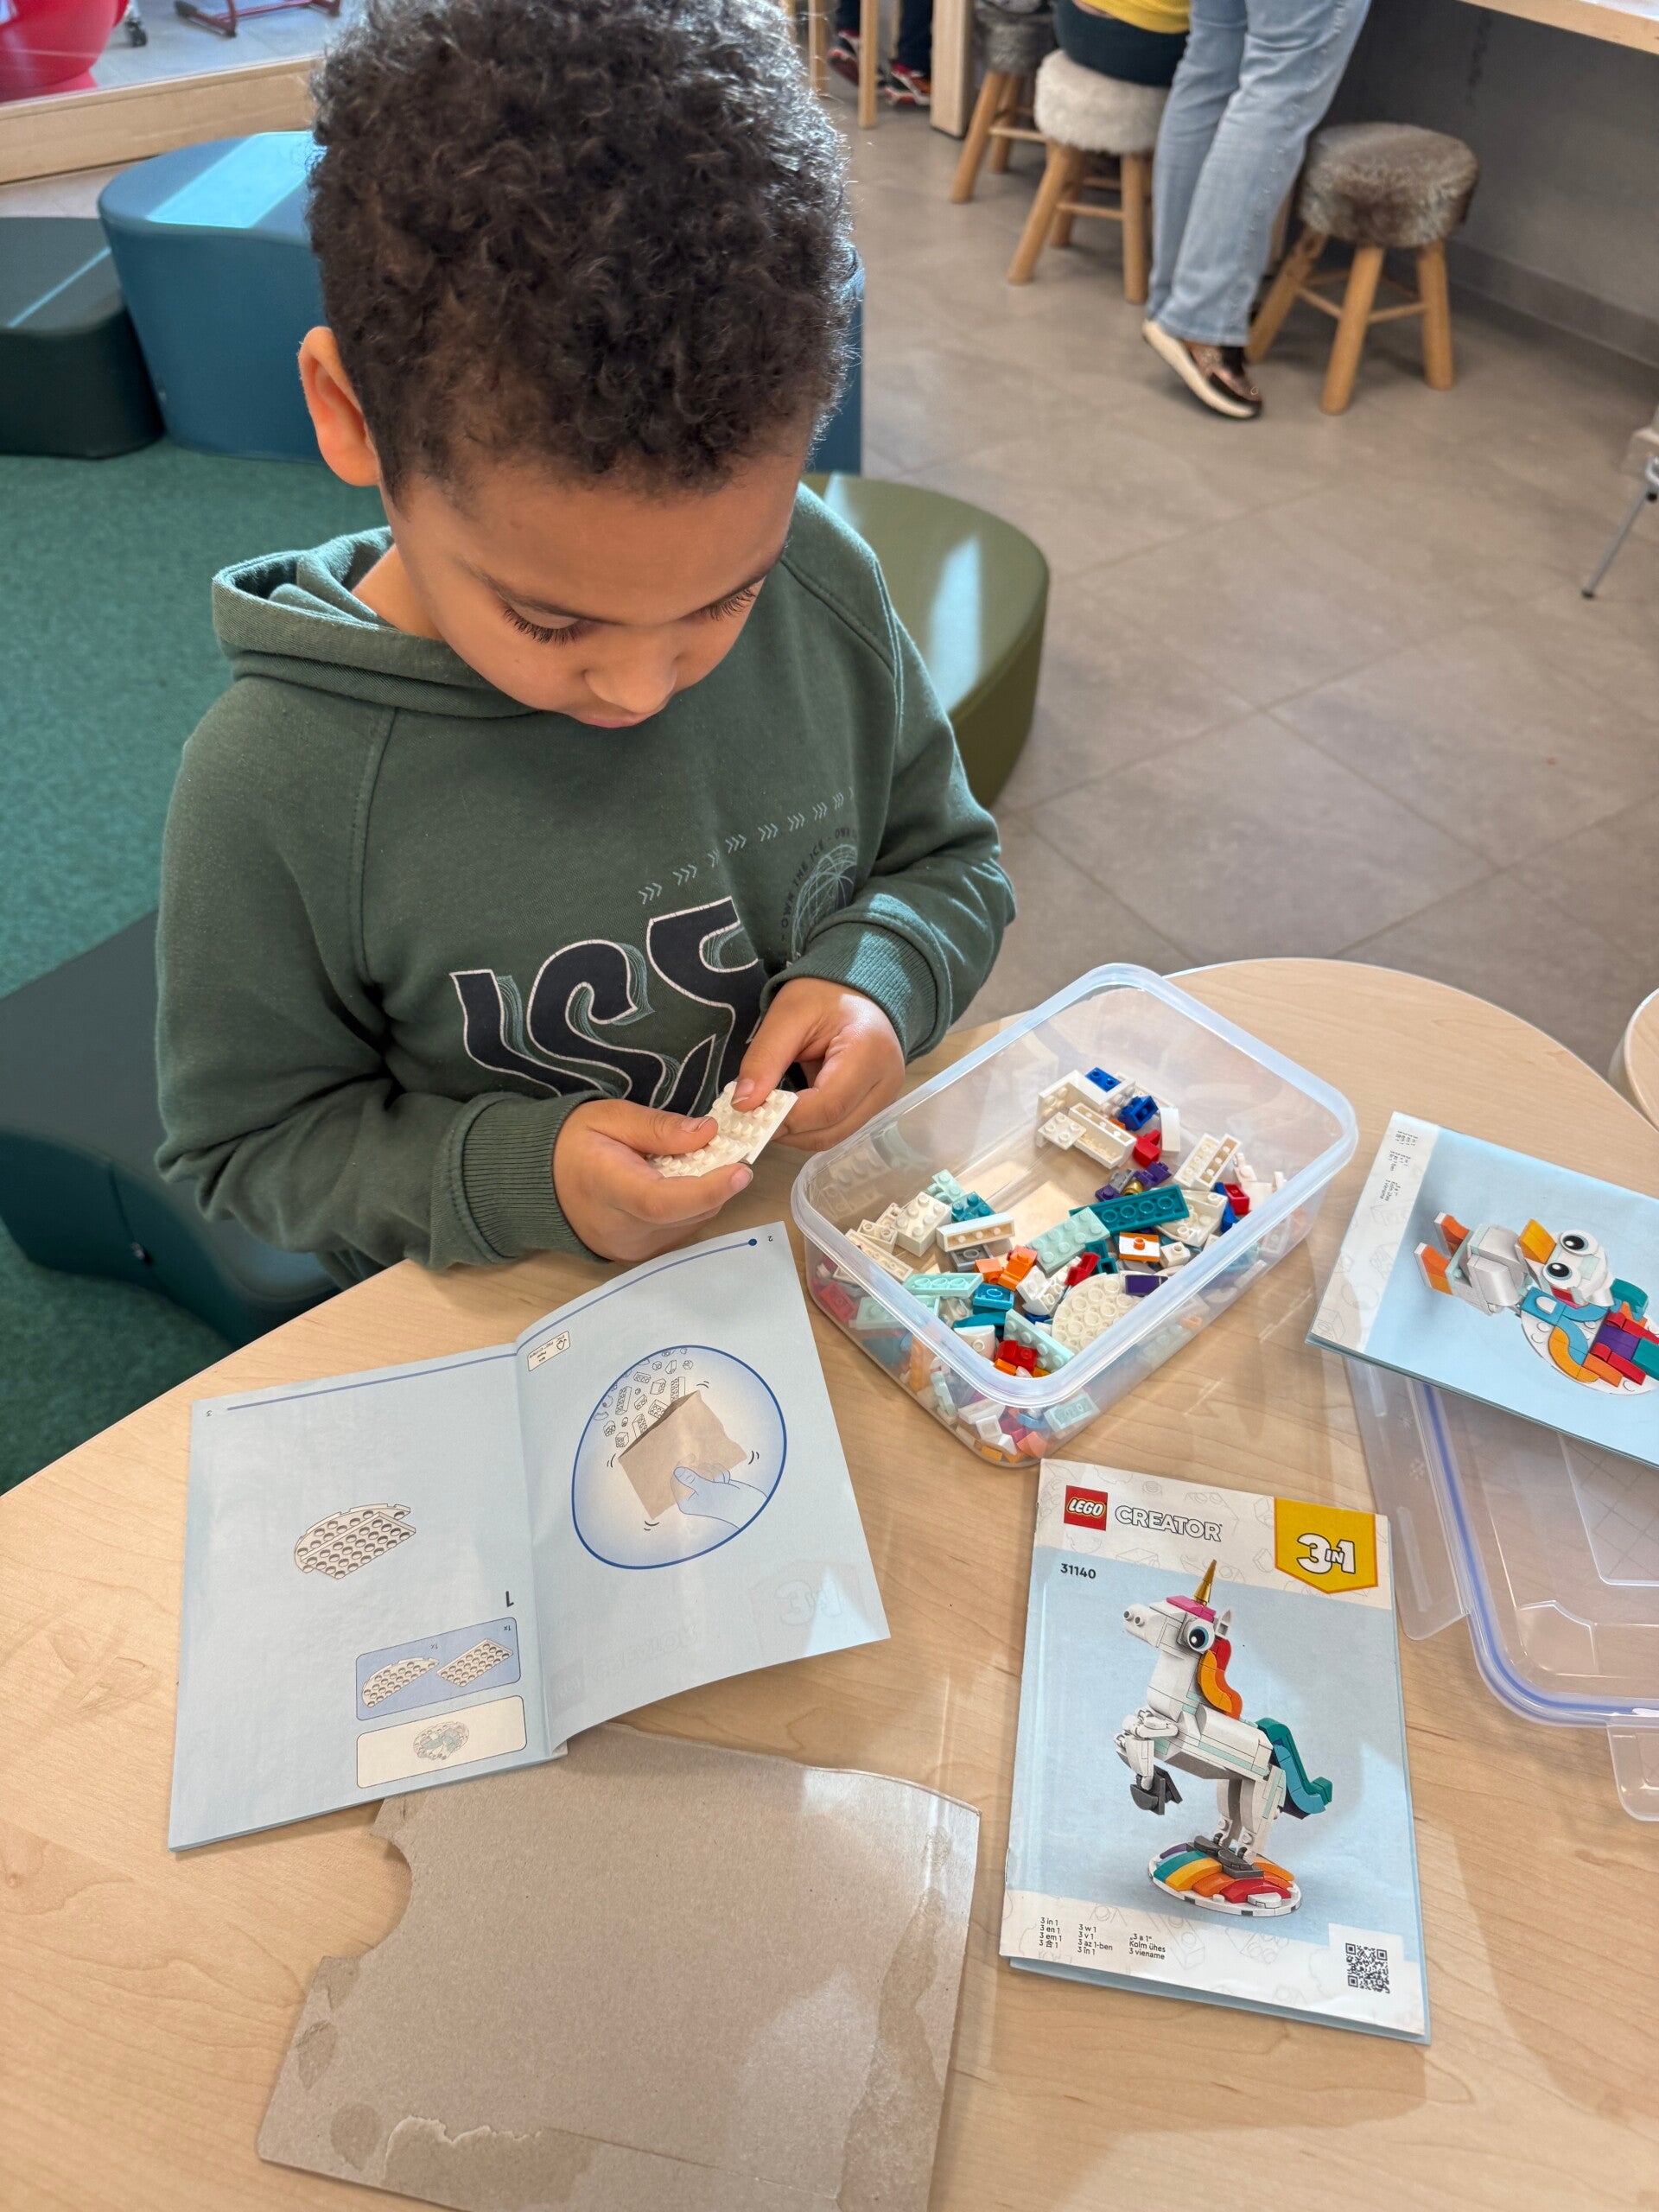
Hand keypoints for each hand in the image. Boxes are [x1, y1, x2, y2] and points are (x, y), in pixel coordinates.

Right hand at [553, 1100, 750, 1262]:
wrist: (540, 1182)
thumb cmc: (574, 1144)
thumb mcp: (610, 1117)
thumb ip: (659, 1127)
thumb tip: (708, 1133)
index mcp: (608, 1189)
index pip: (663, 1202)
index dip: (708, 1189)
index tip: (741, 1171)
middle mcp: (621, 1229)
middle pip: (686, 1214)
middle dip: (715, 1183)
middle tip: (723, 1151)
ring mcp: (630, 1248)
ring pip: (690, 1224)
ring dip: (704, 1195)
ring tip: (690, 1164)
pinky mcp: (638, 1255)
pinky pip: (680, 1232)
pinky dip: (690, 1207)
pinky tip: (676, 1184)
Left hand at [734, 979, 903, 1154]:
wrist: (856, 992)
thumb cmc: (824, 994)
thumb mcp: (788, 1014)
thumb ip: (764, 1058)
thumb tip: (743, 1105)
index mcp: (871, 1050)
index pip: (827, 1104)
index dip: (785, 1117)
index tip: (747, 1113)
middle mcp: (886, 1082)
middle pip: (832, 1129)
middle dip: (787, 1130)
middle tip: (749, 1118)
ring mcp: (884, 1098)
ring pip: (834, 1137)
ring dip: (795, 1133)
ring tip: (765, 1114)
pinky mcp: (873, 1106)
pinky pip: (837, 1129)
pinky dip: (807, 1128)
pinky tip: (784, 1113)